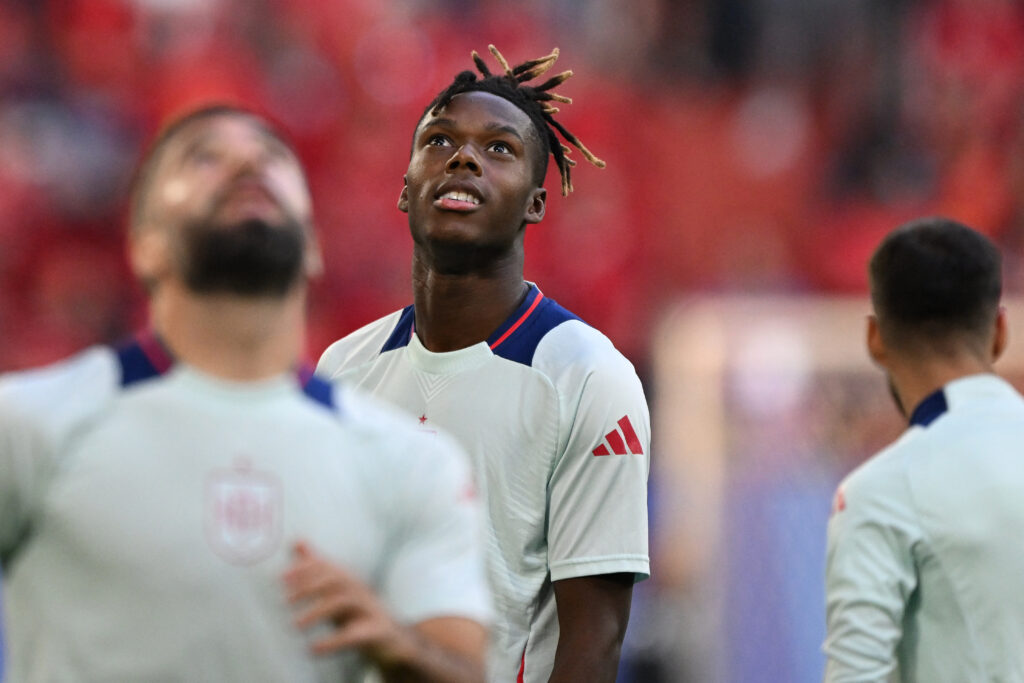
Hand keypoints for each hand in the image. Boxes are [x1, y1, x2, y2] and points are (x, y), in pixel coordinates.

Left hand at [282, 539, 414, 664]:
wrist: (398, 641)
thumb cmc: (360, 614)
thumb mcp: (337, 591)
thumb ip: (318, 569)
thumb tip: (296, 541)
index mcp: (350, 582)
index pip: (328, 566)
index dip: (306, 569)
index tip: (282, 578)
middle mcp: (361, 591)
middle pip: (338, 578)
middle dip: (310, 586)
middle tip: (286, 600)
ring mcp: (371, 611)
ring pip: (346, 602)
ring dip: (318, 611)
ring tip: (296, 625)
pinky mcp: (378, 633)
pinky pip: (357, 634)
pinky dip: (335, 641)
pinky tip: (315, 648)